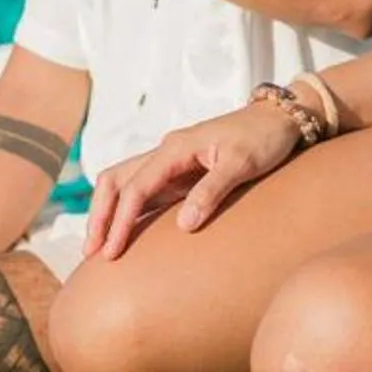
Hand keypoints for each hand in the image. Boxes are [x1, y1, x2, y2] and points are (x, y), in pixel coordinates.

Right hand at [81, 103, 303, 259]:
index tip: (111, 251)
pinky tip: (126, 231)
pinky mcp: (181, 171)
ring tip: (100, 247)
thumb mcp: (242, 163)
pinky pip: (145, 189)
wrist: (280, 119)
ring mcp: (172, 161)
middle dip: (100, 215)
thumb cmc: (263, 138)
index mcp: (176, 147)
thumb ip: (212, 190)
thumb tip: (183, 225)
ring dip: (109, 211)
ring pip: (125, 182)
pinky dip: (128, 209)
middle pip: (117, 180)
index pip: (136, 187)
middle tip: (91, 252)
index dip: (120, 220)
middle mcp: (167, 151)